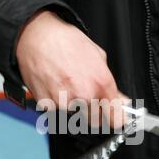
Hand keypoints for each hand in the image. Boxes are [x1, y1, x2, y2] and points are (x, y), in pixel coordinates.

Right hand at [16, 10, 126, 128]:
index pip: (115, 118)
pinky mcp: (47, 104)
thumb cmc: (67, 42)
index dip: (116, 120)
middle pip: (96, 122)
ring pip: (75, 115)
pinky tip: (56, 85)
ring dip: (75, 107)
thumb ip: (110, 85)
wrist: (38, 36)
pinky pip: (57, 111)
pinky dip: (58, 102)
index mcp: (101, 83)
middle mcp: (84, 95)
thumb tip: (121, 101)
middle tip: (90, 99)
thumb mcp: (98, 57)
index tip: (116, 120)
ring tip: (69, 85)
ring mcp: (65, 102)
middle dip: (96, 114)